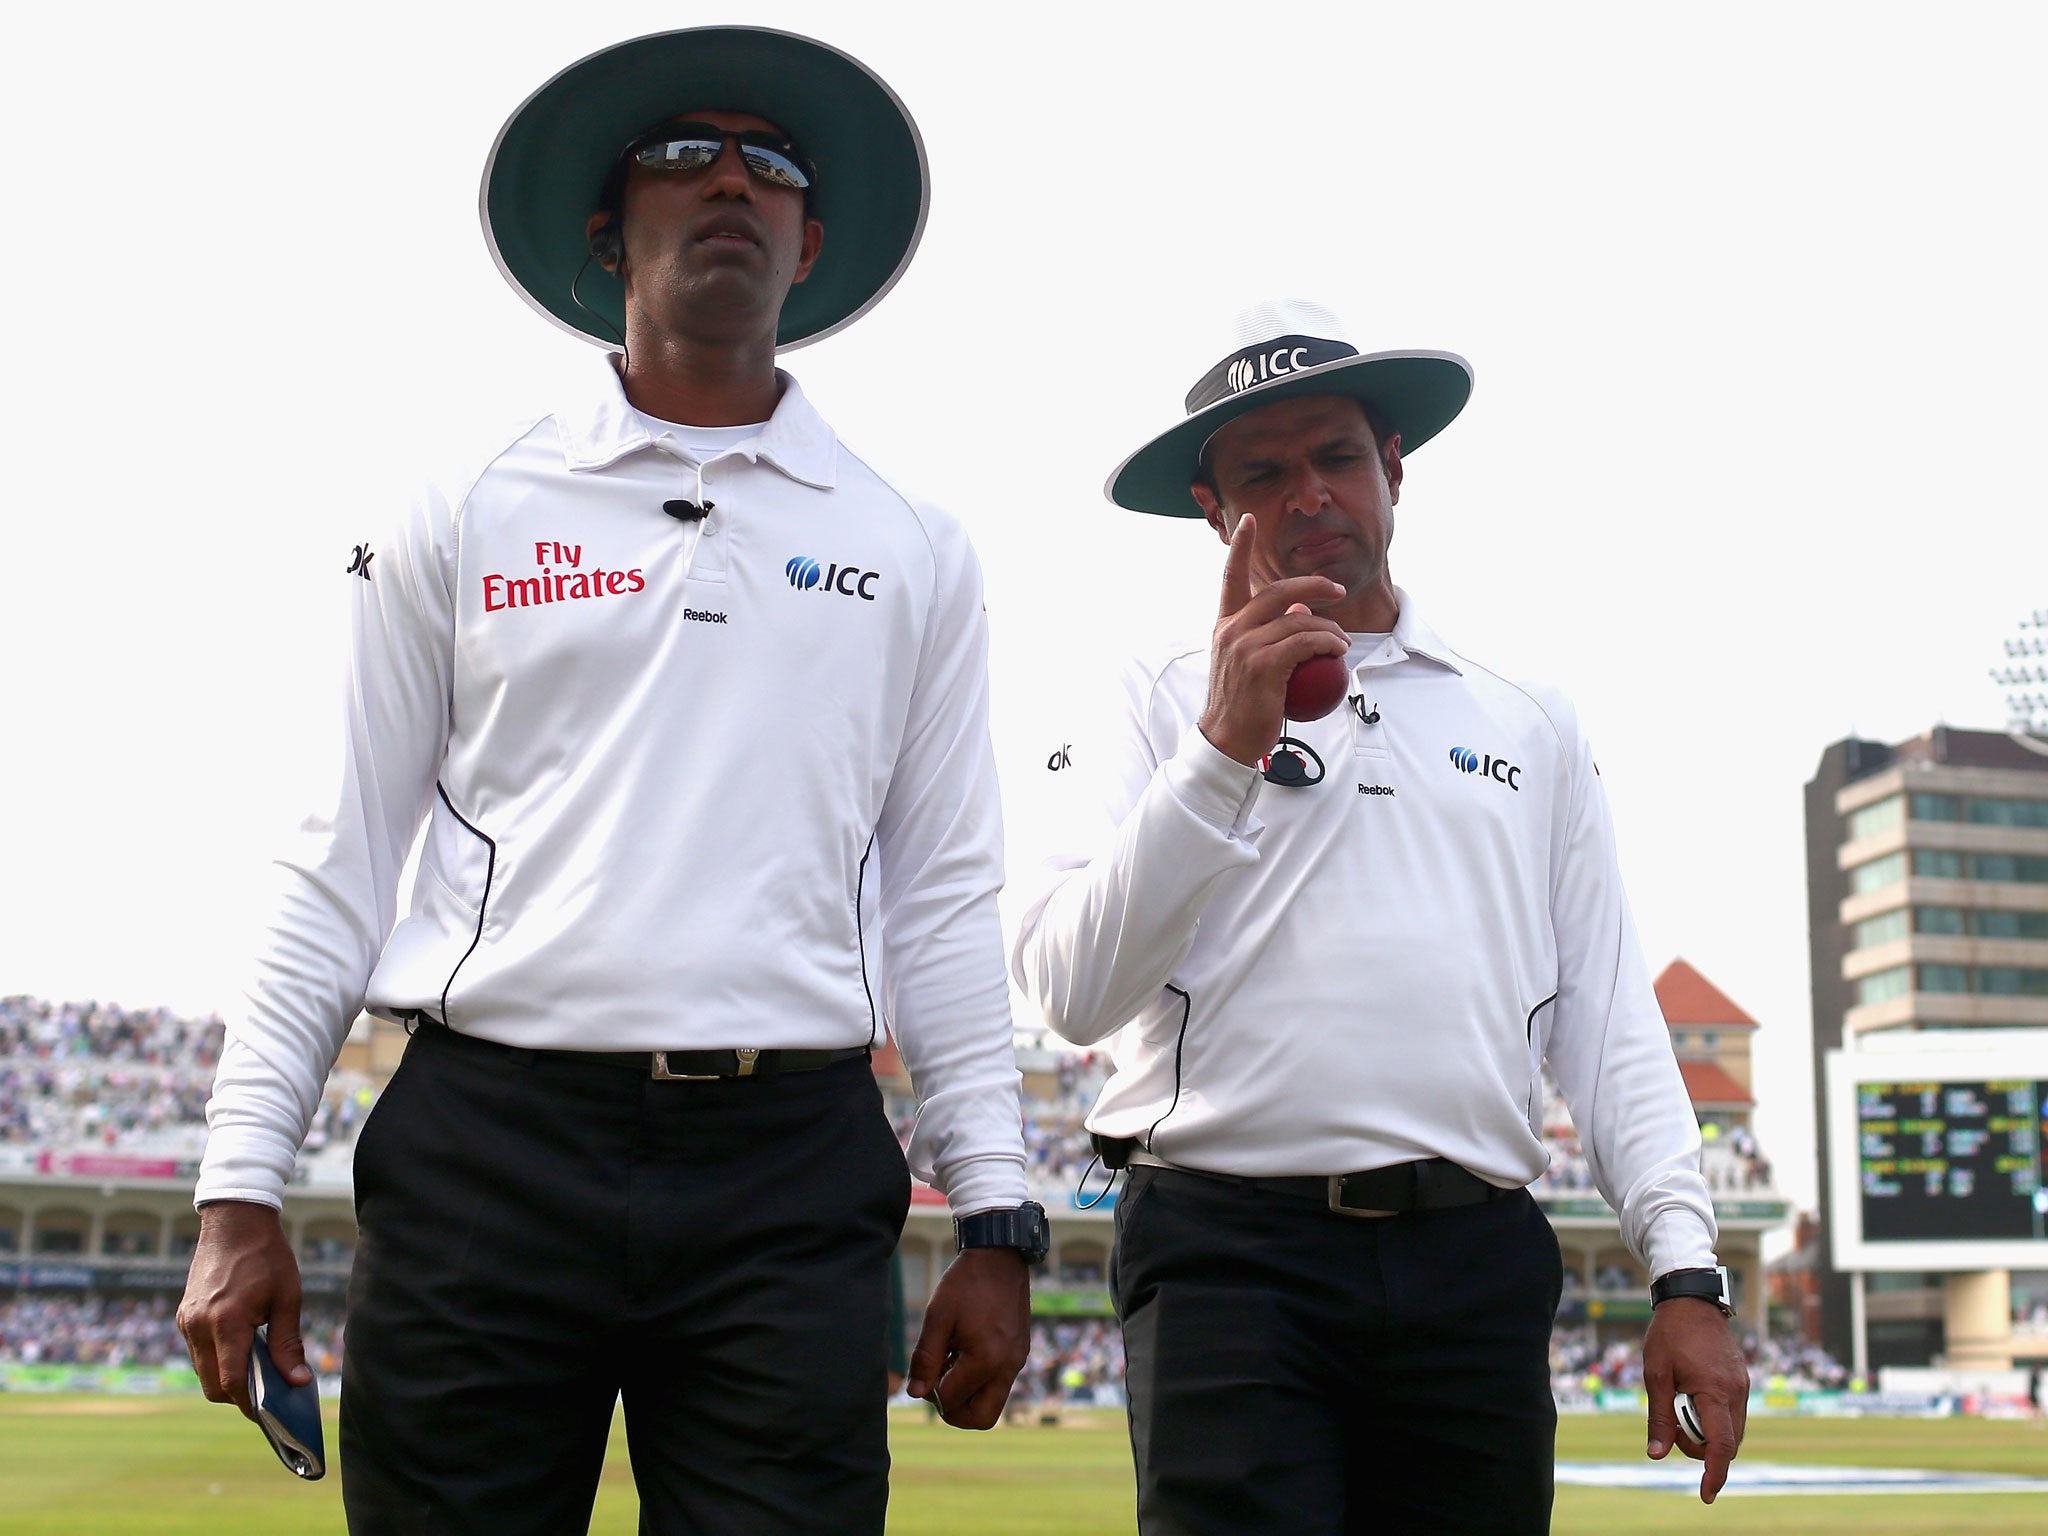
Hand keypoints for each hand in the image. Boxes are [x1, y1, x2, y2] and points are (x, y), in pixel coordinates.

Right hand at [175, 1200, 309, 1418]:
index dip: (251, 1404)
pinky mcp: (184, 1315)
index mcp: (225, 1322)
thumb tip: (297, 1381)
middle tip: (270, 1396)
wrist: (234, 1220)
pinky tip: (245, 1348)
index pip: (232, 1382)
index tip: (272, 1415)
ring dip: (228, 1378)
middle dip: (239, 1396)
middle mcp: (198, 1326)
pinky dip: (219, 1359)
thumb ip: (288, 1343)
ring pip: (203, 1370)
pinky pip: (199, 1352)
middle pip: (213, 1385)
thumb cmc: (267, 1256)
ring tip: (261, 1372)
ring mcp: (186, 1321)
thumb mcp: (287, 1297)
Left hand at [905, 1247, 1029, 1429]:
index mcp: (987, 1359)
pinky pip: (1000, 1383)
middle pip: (981, 1418)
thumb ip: (925, 1358)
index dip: (931, 1393)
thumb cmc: (965, 1283)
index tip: (925, 1370)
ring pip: (993, 1403)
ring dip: (968, 1396)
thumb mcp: (937, 1317)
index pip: (952, 1401)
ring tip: (950, 1364)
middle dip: (954, 1411)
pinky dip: (980, 1380)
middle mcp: (1008, 1366)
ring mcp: (1017, 1361)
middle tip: (938, 1385)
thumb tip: (916, 1394)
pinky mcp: (1020, 1352)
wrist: (1000, 1255)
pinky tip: (965, 1352)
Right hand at [1197, 514, 1349, 765]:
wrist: (1226, 739)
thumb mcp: (1248, 663)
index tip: (1249, 521)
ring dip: (1329, 625)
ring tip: (1342, 640)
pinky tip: (1339, 649)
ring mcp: (1245, 645)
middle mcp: (1232, 629)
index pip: (1231, 578)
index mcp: (1225, 625)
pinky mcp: (1263, 664)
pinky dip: (1328, 642)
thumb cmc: (1241, 705)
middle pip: (1277, 591)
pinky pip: (1306, 642)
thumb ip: (1268, 635)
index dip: (1240, 546)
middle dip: (1312, 585)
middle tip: (1337, 591)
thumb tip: (1298, 612)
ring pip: (1297, 618)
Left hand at [1642, 1298, 1749, 1502]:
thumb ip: (1659, 1416)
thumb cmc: (1670, 1334)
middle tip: (1672, 1430)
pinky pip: (1732, 1413)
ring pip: (1732, 1429)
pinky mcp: (1740, 1380)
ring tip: (1679, 1410)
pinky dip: (1714, 1418)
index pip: (1721, 1446)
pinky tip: (1692, 1401)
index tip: (1706, 1495)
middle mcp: (1736, 1392)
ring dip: (1708, 1434)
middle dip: (1701, 1449)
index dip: (1714, 1473)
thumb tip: (1657, 1454)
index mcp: (1715, 1392)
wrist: (1691, 1300)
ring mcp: (1742, 1386)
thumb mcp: (1656, 1374)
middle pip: (1727, 1442)